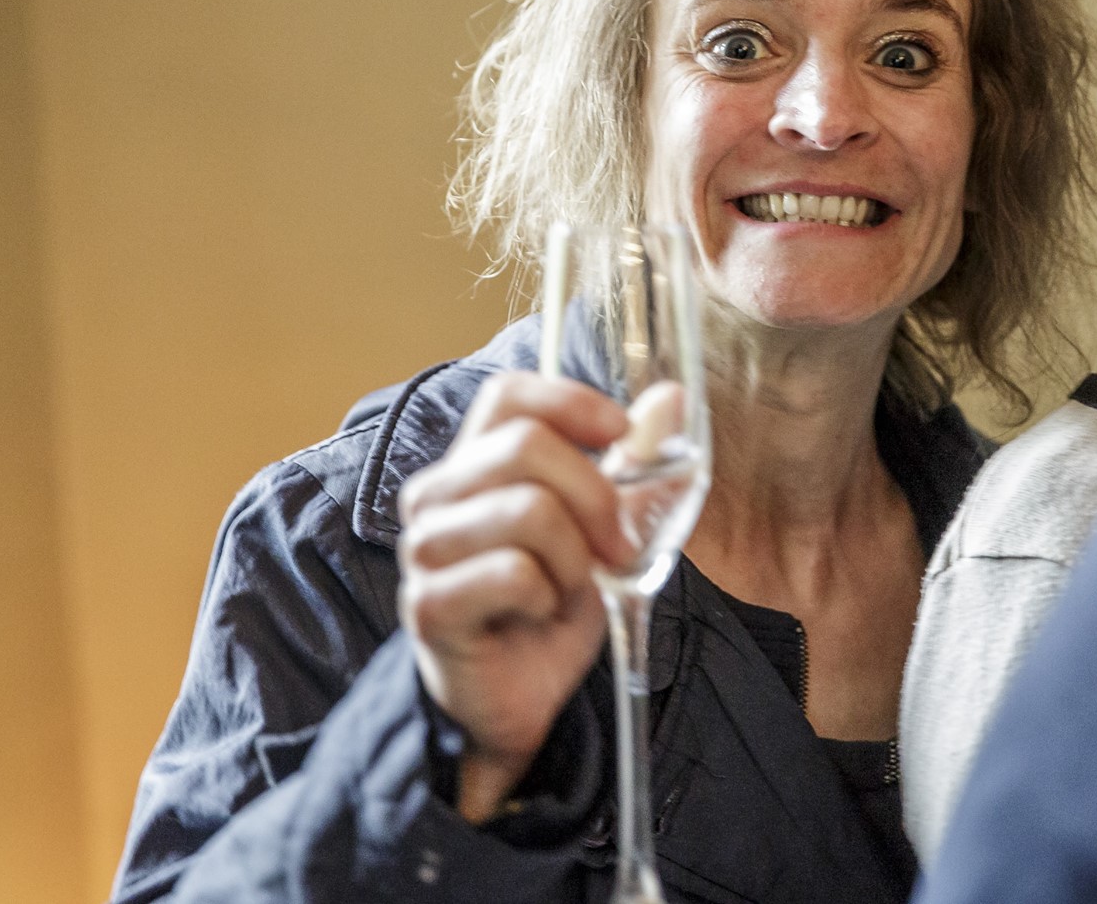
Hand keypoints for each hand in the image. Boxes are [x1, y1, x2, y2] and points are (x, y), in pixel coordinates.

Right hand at [396, 371, 634, 821]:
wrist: (517, 701)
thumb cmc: (549, 607)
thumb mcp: (603, 530)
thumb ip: (632, 465)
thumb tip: (672, 398)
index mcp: (471, 465)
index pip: (507, 394)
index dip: (570, 401)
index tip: (620, 434)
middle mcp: (434, 496)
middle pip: (527, 446)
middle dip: (595, 498)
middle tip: (615, 548)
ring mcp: (424, 549)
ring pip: (528, 510)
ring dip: (574, 558)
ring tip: (567, 587)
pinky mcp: (429, 605)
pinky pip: (515, 573)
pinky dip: (548, 597)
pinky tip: (537, 615)